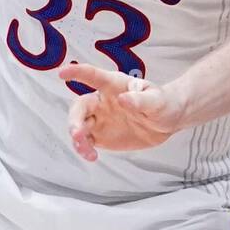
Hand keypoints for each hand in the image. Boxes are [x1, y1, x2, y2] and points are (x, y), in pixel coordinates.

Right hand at [60, 63, 186, 158]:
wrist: (167, 121)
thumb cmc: (162, 102)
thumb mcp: (156, 100)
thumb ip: (140, 99)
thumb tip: (123, 99)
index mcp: (114, 85)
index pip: (93, 76)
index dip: (77, 73)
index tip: (62, 73)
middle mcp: (102, 101)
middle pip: (80, 106)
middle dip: (74, 119)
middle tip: (77, 133)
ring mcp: (100, 119)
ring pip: (79, 125)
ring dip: (77, 137)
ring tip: (86, 150)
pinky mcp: (102, 135)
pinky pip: (86, 141)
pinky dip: (84, 149)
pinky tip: (91, 156)